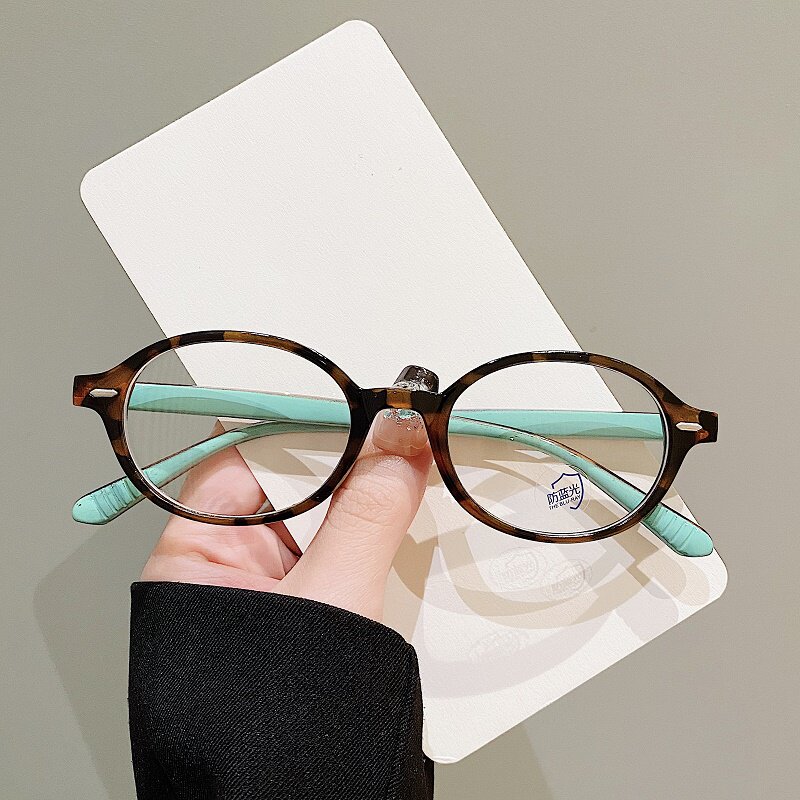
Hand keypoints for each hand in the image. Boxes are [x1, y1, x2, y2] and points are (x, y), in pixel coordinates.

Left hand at [140, 413, 431, 620]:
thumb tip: (399, 440)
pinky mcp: (312, 606)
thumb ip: (366, 516)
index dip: (311, 427)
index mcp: (197, 553)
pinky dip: (381, 538)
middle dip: (354, 461)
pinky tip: (415, 524)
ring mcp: (273, 585)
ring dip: (374, 500)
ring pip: (327, 517)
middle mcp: (229, 562)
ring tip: (419, 472)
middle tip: (408, 435)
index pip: (249, 458)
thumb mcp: (329, 603)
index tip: (368, 406)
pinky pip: (347, 552)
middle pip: (295, 483)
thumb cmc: (273, 726)